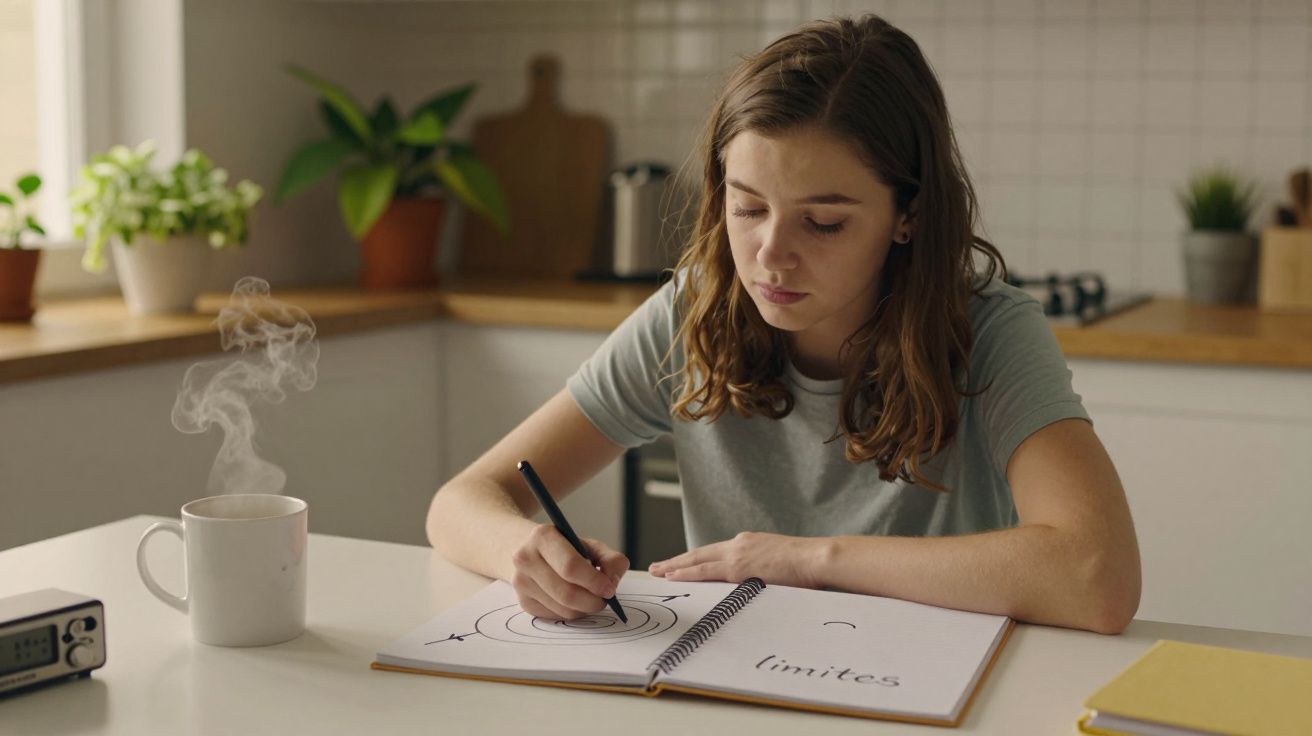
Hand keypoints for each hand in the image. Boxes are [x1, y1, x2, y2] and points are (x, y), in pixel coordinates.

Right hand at [510, 524, 629, 619]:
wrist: (529, 551)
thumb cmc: (565, 548)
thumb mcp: (589, 545)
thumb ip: (610, 559)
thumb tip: (613, 581)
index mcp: (543, 536)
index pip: (570, 566)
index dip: (594, 581)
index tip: (609, 589)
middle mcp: (526, 559)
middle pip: (566, 593)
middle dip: (592, 601)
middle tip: (605, 600)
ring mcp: (521, 582)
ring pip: (563, 609)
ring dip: (584, 609)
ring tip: (591, 598)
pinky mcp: (524, 602)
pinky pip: (556, 617)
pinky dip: (572, 613)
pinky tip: (575, 601)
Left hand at [647, 532, 825, 588]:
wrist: (815, 558)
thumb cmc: (805, 566)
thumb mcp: (778, 564)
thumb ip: (762, 571)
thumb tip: (756, 585)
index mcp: (748, 543)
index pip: (714, 552)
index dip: (695, 559)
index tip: (680, 564)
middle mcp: (738, 544)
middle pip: (700, 554)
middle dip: (677, 561)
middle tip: (657, 567)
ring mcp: (737, 554)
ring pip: (697, 560)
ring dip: (675, 566)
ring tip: (658, 572)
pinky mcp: (739, 567)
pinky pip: (705, 571)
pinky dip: (686, 573)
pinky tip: (673, 576)